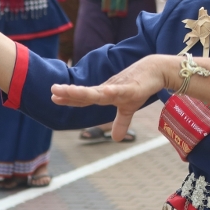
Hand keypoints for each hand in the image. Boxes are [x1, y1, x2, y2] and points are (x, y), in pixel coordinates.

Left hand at [50, 55, 167, 140]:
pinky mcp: (132, 88)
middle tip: (53, 90)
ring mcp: (119, 88)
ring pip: (98, 92)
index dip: (70, 98)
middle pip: (87, 94)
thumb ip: (120, 122)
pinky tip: (104, 92)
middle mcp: (109, 90)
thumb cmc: (140, 86)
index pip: (85, 98)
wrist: (156, 70)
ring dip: (82, 91)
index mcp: (106, 95)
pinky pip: (120, 91)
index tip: (54, 97)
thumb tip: (116, 139)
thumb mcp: (129, 108)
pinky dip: (111, 91)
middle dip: (70, 93)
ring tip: (67, 90)